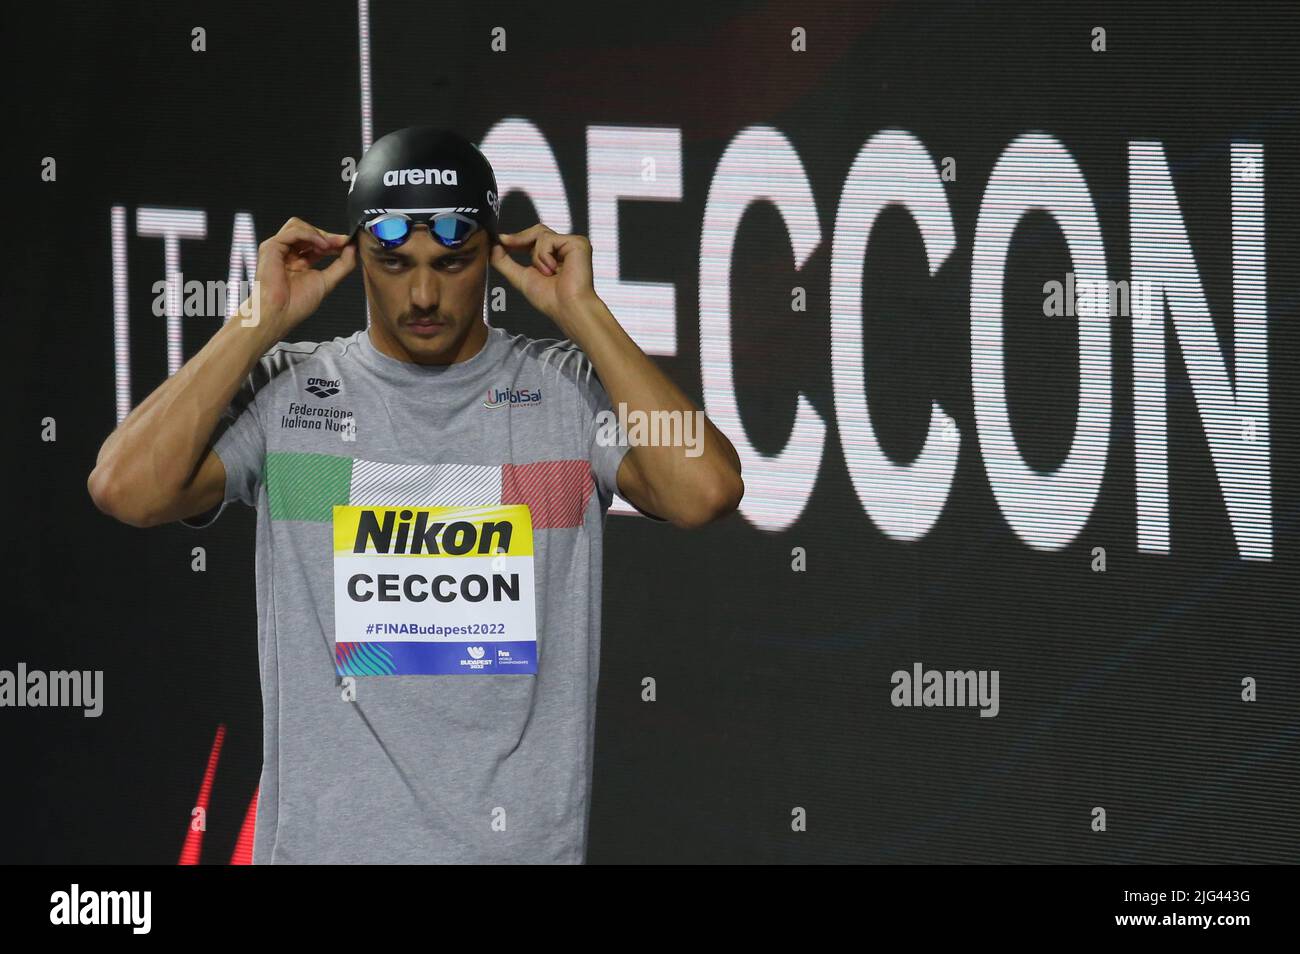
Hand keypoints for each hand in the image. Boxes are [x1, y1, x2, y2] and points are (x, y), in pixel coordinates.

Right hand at [250, 217, 355, 334]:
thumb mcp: (327, 281)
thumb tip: (352, 248)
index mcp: (298, 262)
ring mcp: (278, 249)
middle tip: (341, 242)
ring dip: (317, 233)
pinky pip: (293, 231)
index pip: (315, 243)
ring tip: (329, 246)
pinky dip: (310, 234)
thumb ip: (342, 265)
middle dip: (326, 235)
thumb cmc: (296, 304)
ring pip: (298, 226)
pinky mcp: (271, 247)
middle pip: (306, 230)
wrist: (280, 313)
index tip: (347, 243)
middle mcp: (287, 254)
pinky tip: (321, 245)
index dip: (332, 241)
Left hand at [489, 223, 598, 328]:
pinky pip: (549, 239)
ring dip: (536, 256)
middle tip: (506, 243)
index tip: (501, 239)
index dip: (517, 238)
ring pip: (541, 233)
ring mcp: (572, 244)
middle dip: (520, 239)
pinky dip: (545, 255)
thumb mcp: (520, 277)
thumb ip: (505, 262)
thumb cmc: (550, 299)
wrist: (566, 308)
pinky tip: (553, 270)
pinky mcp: (577, 243)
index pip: (534, 239)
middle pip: (537, 230)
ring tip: (547, 273)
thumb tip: (493, 247)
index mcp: (553, 256)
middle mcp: (564, 248)